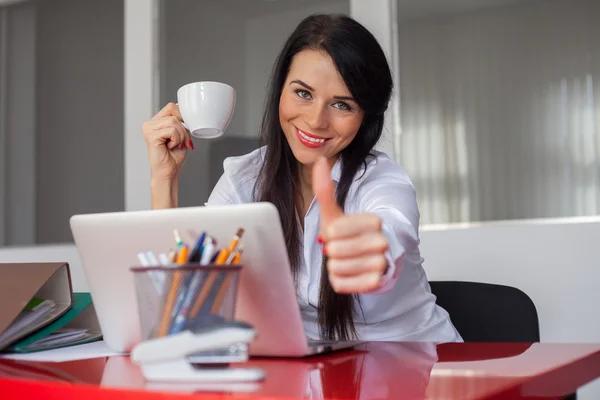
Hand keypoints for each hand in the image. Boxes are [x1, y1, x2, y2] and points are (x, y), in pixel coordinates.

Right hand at [142, 102, 192, 180]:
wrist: (169, 172)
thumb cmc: (173, 157)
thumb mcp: (181, 135)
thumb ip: (181, 123)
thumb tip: (187, 114)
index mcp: (157, 122)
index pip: (171, 107)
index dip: (182, 117)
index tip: (184, 131)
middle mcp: (150, 124)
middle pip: (173, 113)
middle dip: (183, 129)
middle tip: (181, 142)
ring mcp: (149, 129)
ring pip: (174, 122)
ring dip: (181, 136)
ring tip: (175, 145)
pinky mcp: (151, 135)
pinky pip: (171, 131)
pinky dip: (176, 140)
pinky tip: (170, 147)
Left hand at [313, 157, 388, 292]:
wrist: (371, 256)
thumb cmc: (351, 233)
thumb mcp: (336, 211)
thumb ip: (326, 188)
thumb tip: (319, 161)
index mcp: (374, 221)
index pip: (336, 230)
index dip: (331, 233)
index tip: (338, 232)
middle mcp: (382, 242)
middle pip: (335, 251)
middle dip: (332, 250)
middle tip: (341, 247)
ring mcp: (381, 265)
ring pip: (338, 268)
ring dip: (335, 265)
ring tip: (345, 259)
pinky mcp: (376, 284)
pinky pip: (342, 284)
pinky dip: (339, 280)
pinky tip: (348, 272)